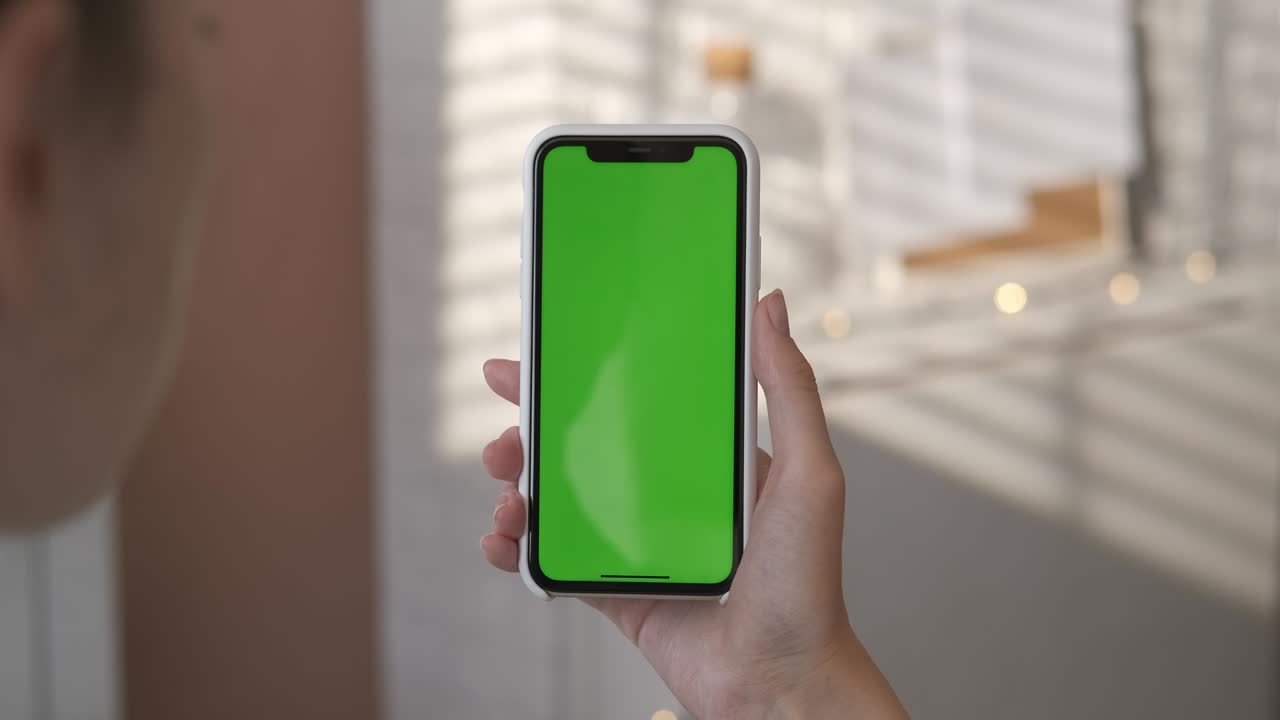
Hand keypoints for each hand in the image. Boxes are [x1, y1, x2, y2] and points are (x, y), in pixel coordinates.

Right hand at [479, 290, 907, 718]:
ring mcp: (635, 544)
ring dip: (517, 491)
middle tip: (504, 438)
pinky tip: (502, 541)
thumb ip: (788, 388)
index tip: (531, 358)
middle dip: (530, 436)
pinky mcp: (614, 592)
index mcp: (705, 459)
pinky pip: (553, 562)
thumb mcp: (809, 473)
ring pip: (557, 504)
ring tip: (505, 496)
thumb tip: (769, 303)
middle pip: (579, 449)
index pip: (633, 402)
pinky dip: (517, 550)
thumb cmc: (807, 582)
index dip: (579, 378)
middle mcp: (665, 495)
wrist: (781, 681)